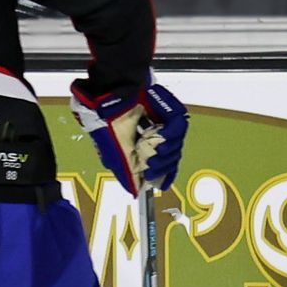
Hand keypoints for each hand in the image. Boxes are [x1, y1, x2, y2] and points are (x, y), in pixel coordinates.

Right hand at [71, 78, 187, 195]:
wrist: (108, 97)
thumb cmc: (107, 121)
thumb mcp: (114, 153)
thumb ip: (126, 171)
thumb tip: (134, 189)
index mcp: (144, 143)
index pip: (162, 164)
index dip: (164, 174)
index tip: (159, 184)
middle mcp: (156, 134)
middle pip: (172, 157)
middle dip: (163, 167)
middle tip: (150, 168)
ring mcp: (165, 122)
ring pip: (176, 144)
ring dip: (167, 153)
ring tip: (155, 154)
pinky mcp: (171, 111)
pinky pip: (178, 126)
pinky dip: (171, 135)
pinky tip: (161, 137)